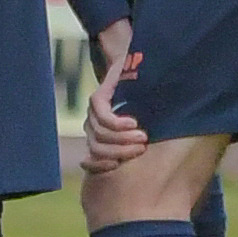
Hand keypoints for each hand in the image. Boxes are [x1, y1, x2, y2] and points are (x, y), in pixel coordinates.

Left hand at [80, 43, 146, 170]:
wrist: (142, 70)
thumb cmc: (147, 104)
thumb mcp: (145, 127)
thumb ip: (137, 144)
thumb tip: (137, 165)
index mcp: (100, 138)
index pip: (90, 159)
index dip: (98, 166)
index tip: (116, 166)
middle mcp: (93, 125)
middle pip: (97, 148)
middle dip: (120, 152)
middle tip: (142, 148)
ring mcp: (93, 111)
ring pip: (100, 134)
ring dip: (122, 139)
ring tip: (143, 136)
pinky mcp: (98, 97)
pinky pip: (103, 116)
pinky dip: (117, 124)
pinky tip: (133, 123)